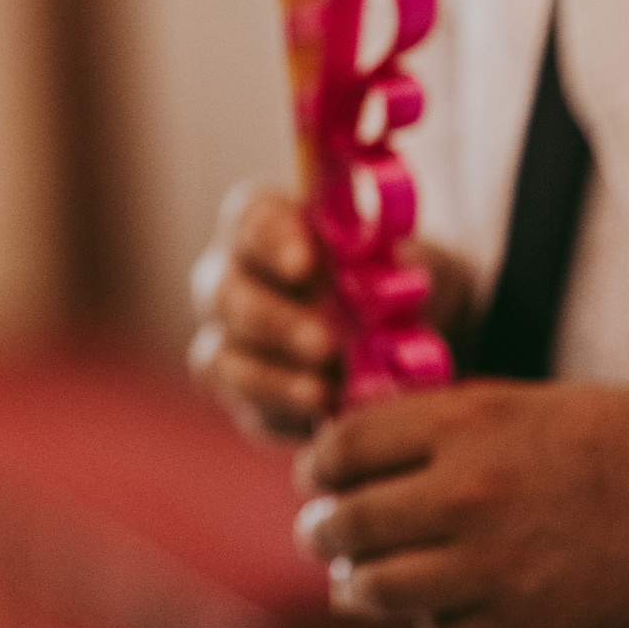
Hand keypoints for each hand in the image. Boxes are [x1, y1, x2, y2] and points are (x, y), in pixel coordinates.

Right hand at [188, 182, 474, 441]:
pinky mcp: (237, 386)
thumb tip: (400, 268)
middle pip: (227, 292)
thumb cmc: (385, 280)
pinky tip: (318, 407)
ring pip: (222, 354)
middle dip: (275, 320)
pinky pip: (242, 398)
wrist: (390, 334)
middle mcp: (230, 275)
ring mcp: (225, 333)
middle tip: (323, 342)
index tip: (306, 264)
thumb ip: (401, 264)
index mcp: (263, 225)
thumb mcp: (405, 263)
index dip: (271, 240)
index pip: (251, 219)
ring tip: (324, 388)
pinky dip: (279, 404)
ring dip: (273, 373)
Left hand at [293, 380, 628, 627]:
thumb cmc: (607, 438)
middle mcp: (464, 492)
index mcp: (460, 424)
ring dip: (358, 586)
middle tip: (323, 534)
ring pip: (375, 589)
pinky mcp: (525, 624)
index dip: (317, 468)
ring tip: (360, 580)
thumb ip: (428, 431)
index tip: (317, 479)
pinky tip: (449, 604)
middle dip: (321, 532)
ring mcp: (491, 563)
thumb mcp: (510, 403)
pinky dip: (436, 622)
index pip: (340, 449)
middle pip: (344, 524)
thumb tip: (344, 465)